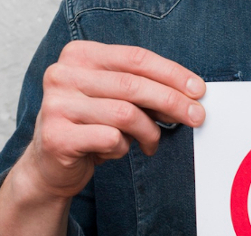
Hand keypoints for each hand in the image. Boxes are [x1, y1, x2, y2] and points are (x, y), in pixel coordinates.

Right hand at [19, 41, 206, 200]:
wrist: (52, 164)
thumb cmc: (91, 127)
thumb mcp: (115, 99)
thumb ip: (143, 90)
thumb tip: (189, 95)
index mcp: (79, 55)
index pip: (134, 58)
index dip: (171, 73)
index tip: (198, 89)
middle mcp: (63, 75)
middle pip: (133, 85)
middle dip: (172, 102)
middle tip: (196, 117)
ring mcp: (57, 105)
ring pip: (126, 114)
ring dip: (148, 132)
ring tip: (150, 143)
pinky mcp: (58, 137)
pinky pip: (111, 139)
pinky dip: (123, 149)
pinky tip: (115, 151)